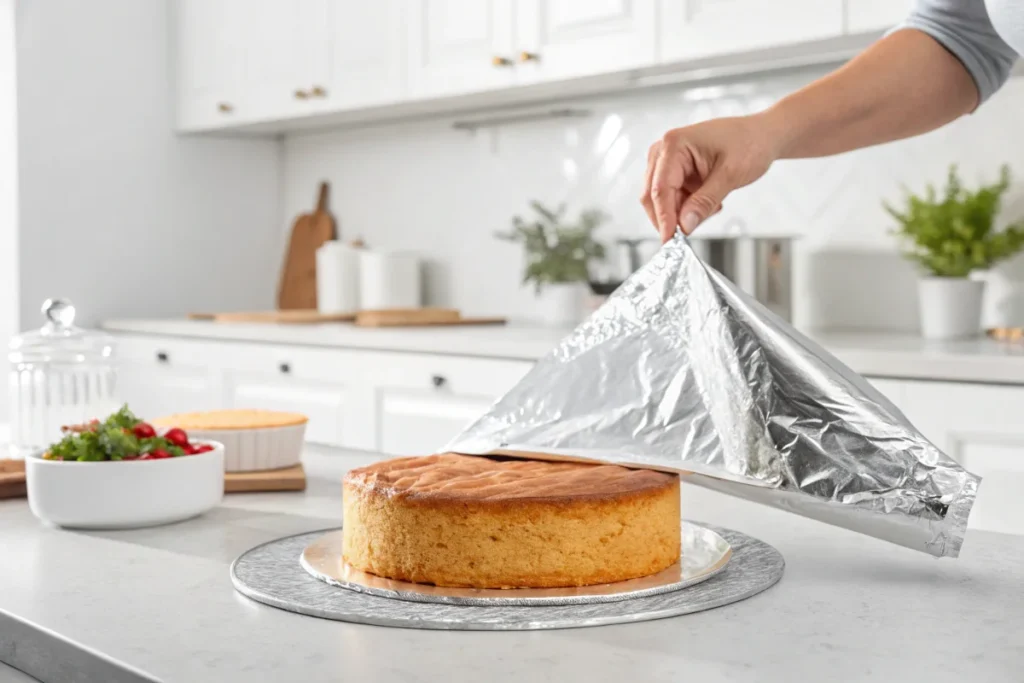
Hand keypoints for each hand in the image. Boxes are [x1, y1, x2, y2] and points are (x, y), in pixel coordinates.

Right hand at [640, 114, 778, 241]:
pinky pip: (673, 199)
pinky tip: (710, 200)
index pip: (660, 189)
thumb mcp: (730, 174)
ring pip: (663, 201)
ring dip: (683, 212)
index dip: (664, 218)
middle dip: (672, 216)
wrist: (761, 135)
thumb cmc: (749, 143)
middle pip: (653, 196)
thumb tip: (684, 225)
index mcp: (674, 144)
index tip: (670, 240)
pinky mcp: (675, 172)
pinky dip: (689, 207)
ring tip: (713, 205)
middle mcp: (664, 151)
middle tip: (692, 231)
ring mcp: (668, 162)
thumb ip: (705, 201)